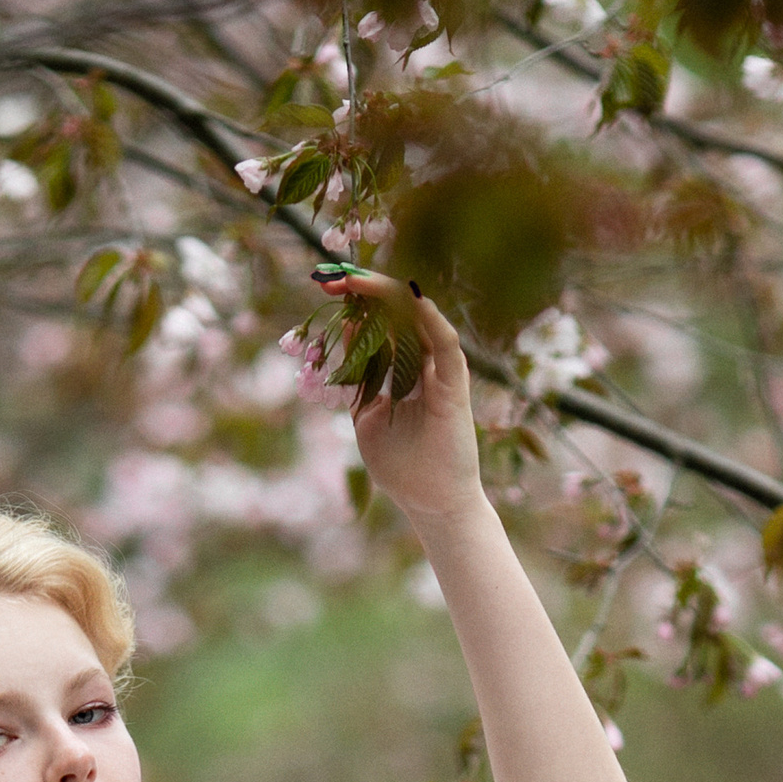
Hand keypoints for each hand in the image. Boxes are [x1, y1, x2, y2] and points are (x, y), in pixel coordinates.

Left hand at [342, 286, 484, 529]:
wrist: (433, 504)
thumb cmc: (402, 468)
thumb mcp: (365, 417)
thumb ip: (358, 378)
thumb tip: (345, 331)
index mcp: (403, 369)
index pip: (380, 324)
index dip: (355, 304)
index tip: (327, 287)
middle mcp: (424, 362)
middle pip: (397, 313)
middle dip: (365, 292)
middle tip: (335, 277)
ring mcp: (441, 370)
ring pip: (418, 318)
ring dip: (388, 296)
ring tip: (358, 281)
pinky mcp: (455, 383)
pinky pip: (443, 343)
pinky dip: (429, 318)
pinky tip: (410, 297)